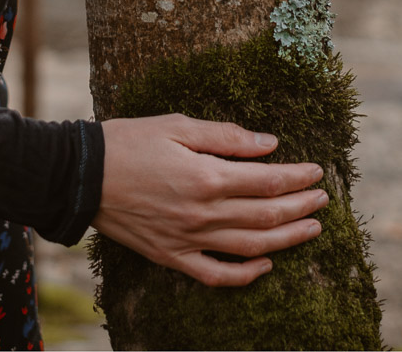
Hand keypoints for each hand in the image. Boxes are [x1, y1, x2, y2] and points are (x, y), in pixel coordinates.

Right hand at [94, 113, 326, 286]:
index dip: (296, 177)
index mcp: (206, 177)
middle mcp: (203, 213)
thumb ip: (224, 136)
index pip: (266, 181)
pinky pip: (216, 275)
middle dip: (300, 207)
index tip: (317, 172)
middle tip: (322, 199)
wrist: (79, 176)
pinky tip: (264, 265)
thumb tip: (267, 143)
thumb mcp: (175, 126)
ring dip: (287, 239)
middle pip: (266, 216)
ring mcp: (188, 240)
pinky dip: (245, 275)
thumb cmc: (125, 142)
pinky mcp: (171, 256)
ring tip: (311, 230)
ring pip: (251, 247)